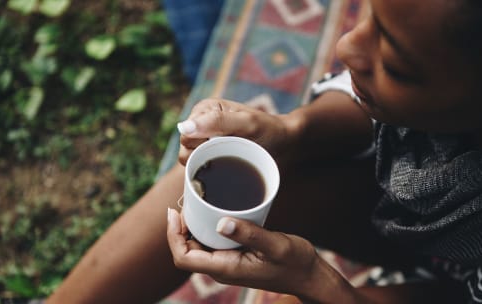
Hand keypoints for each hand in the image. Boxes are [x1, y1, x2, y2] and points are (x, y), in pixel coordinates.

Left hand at [166, 208, 335, 300]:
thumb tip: (221, 222)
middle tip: (184, 200)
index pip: (183, 257)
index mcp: (226, 268)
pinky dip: (206, 228)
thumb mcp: (276, 246)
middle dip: (179, 228)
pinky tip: (212, 211)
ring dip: (191, 227)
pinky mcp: (235, 257)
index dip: (173, 235)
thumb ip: (251, 234)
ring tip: (194, 202)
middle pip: (186, 251)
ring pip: (198, 247)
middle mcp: (222, 268)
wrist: (308, 275)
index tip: (174, 212)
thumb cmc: (295, 263)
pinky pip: (212, 244)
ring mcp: (227, 263)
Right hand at [176, 98, 297, 164]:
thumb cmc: (269, 130)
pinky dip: (211, 172)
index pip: (186, 137)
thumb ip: (217, 122)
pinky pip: (199, 168)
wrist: (286, 143)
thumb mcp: (246, 123)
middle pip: (185, 150)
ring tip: (231, 160)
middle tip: (231, 154)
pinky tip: (227, 169)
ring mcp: (205, 140)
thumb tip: (184, 128)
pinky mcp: (211, 153)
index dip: (203, 146)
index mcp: (205, 109)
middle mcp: (201, 122)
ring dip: (209, 166)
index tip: (227, 145)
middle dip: (206, 157)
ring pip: (190, 162)